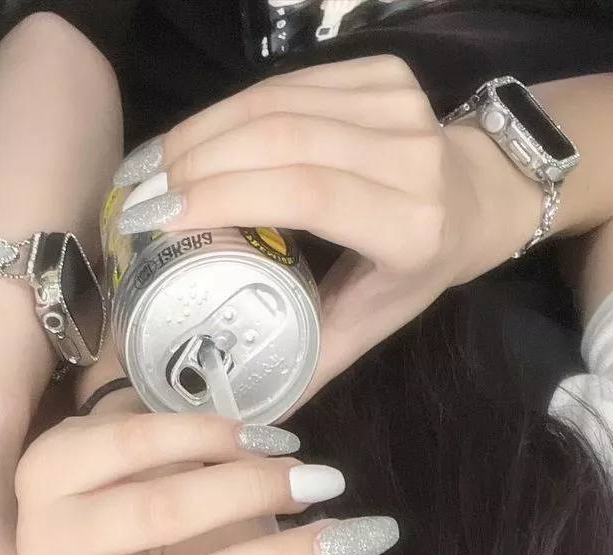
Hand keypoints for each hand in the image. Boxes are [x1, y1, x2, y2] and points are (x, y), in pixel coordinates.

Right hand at [113, 54, 540, 390]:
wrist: (477, 199)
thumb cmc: (412, 272)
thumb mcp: (369, 326)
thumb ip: (306, 365)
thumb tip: (235, 422)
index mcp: (410, 228)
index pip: (308, 192)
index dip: (226, 196)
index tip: (159, 220)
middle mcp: (411, 158)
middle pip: (284, 139)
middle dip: (196, 164)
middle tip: (136, 200)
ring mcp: (400, 106)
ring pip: (277, 102)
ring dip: (200, 134)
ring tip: (150, 172)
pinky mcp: (385, 73)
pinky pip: (287, 84)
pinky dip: (229, 112)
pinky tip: (190, 143)